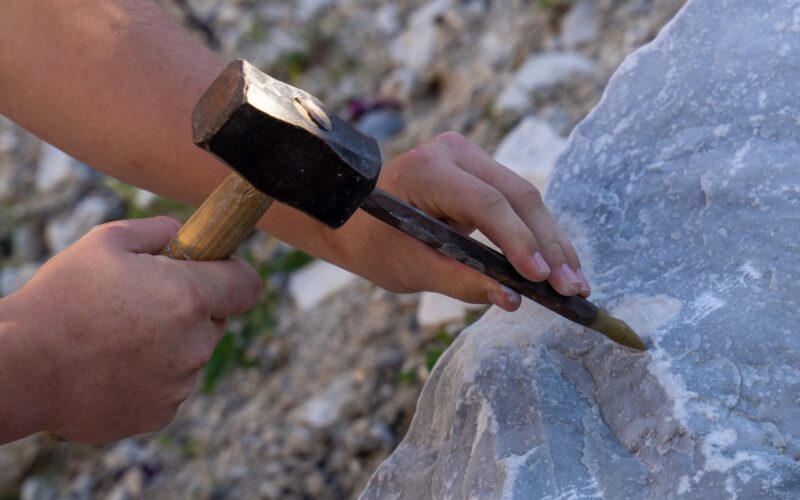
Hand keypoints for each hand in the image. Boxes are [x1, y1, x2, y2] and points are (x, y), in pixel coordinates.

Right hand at [1, 216, 261, 442]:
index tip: (213, 270)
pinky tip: (111, 367)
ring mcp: (180, 384)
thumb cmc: (62, 299)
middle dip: (192, 308)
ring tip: (116, 338)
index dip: (232, 273)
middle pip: (216, 319)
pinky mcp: (161, 414)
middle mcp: (196, 344)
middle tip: (143, 303)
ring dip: (169, 344)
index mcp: (190, 297)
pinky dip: (151, 376)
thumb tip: (186, 234)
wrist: (20, 369)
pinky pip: (170, 386)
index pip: (248, 284)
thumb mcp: (108, 241)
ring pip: (191, 354)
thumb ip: (161, 231)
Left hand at [335, 132, 589, 310]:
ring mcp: (470, 156)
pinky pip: (517, 202)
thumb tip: (513, 300)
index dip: (518, 241)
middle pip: (517, 197)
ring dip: (552, 242)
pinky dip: (538, 235)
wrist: (352, 217)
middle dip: (548, 246)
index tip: (541, 279)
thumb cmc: (373, 243)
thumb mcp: (411, 268)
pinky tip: (560, 264)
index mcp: (427, 170)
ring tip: (576, 284)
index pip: (486, 203)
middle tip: (573, 289)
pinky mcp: (481, 170)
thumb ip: (461, 282)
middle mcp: (453, 152)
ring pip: (525, 199)